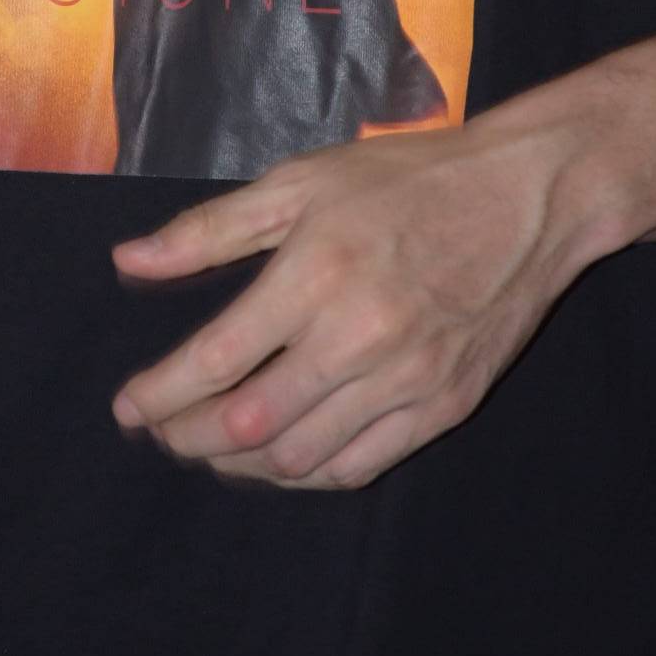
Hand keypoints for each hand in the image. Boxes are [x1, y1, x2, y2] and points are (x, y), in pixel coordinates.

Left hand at [108, 114, 599, 490]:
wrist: (527, 199)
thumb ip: (212, 229)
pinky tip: (283, 456)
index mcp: (316, 273)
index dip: (159, 395)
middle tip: (163, 430)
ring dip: (242, 463)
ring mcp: (406, 380)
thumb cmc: (407, 180)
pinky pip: (359, 467)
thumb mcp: (303, 181)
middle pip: (248, 424)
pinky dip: (307, 474)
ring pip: (300, 458)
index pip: (215, 362)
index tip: (128, 407)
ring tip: (214, 445)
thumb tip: (129, 260)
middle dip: (188, 438)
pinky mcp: (442, 407)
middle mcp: (358, 337)